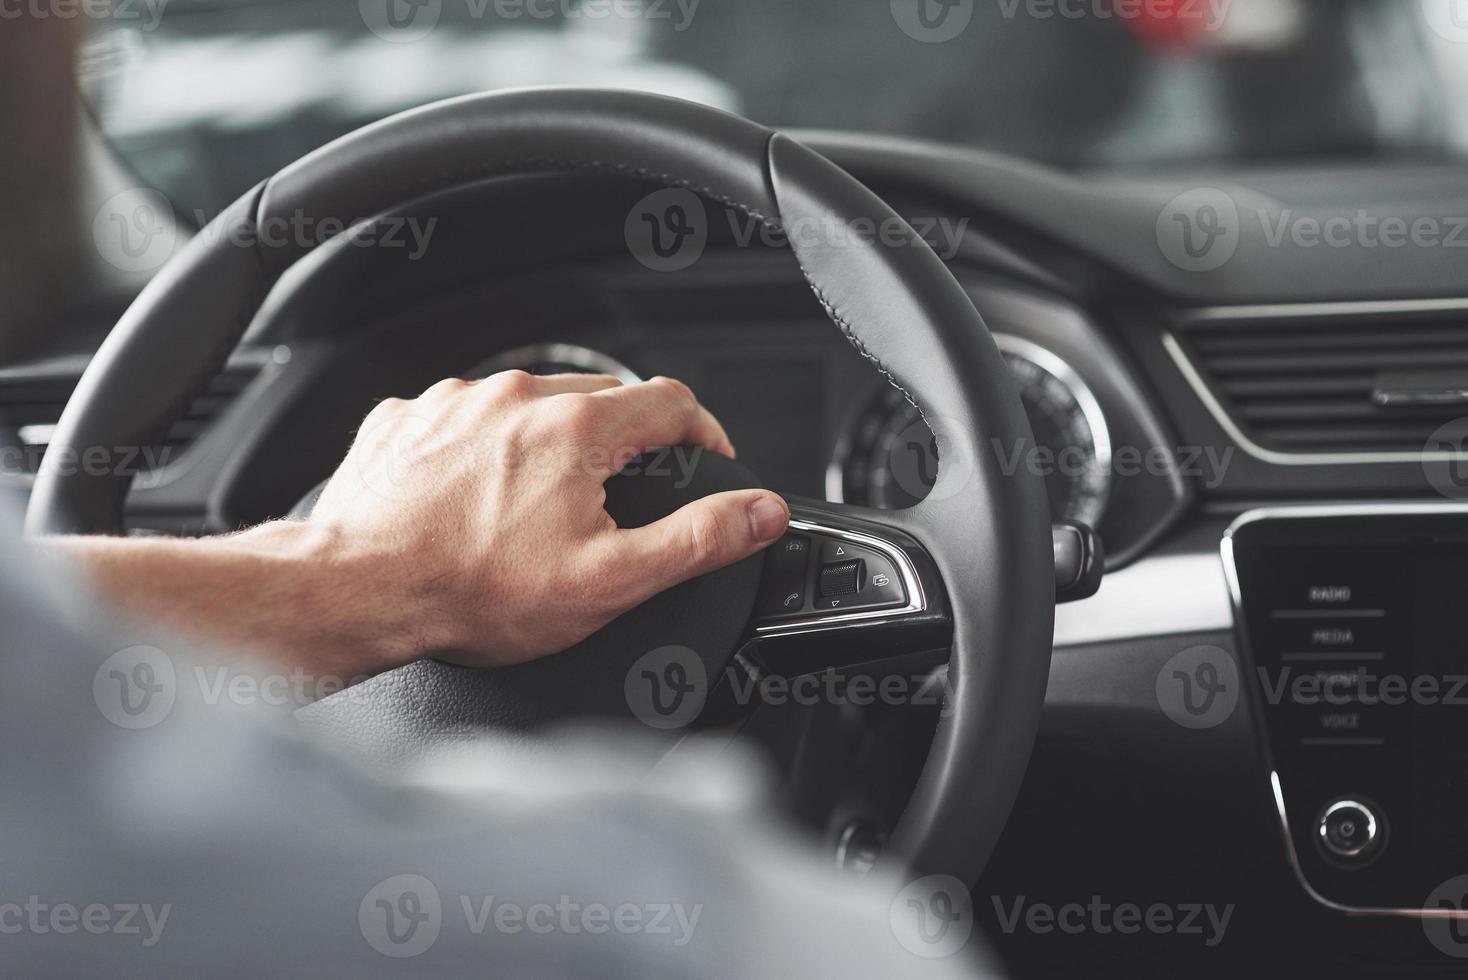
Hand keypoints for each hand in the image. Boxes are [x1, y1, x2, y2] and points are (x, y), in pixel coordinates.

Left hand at [308, 371, 789, 668]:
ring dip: (550, 447)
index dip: (704, 434)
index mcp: (577, 428)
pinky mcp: (409, 417)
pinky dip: (485, 452)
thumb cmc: (470, 592)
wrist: (356, 591)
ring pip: (531, 408)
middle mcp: (517, 397)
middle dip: (624, 447)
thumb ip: (699, 540)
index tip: (706, 463)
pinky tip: (477, 503)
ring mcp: (457, 402)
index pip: (673, 402)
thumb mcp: (610, 581)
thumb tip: (761, 512)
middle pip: (602, 400)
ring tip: (536, 514)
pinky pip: (468, 420)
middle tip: (616, 507)